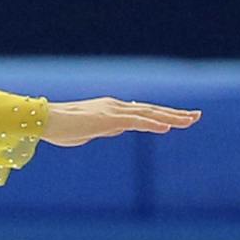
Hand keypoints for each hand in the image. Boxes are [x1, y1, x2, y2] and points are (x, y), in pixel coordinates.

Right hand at [41, 98, 201, 147]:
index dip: (161, 115)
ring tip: (191, 120)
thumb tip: (111, 131)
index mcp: (110, 110)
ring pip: (149, 114)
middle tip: (196, 116)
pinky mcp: (108, 119)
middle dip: (175, 114)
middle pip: (151, 110)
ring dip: (172, 117)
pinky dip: (153, 124)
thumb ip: (101, 130)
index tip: (177, 119)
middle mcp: (115, 107)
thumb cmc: (57, 128)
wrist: (43, 121)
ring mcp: (113, 112)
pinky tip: (168, 128)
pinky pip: (136, 122)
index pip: (142, 112)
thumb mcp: (84, 133)